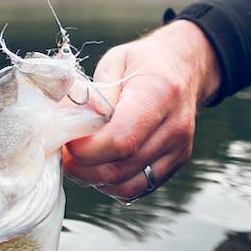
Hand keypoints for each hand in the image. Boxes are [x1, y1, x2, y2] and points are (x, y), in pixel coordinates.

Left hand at [63, 20, 220, 200]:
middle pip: (120, 169)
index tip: (67, 141)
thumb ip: (93, 96)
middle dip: (83, 168)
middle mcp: (174, 126)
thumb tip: (66, 125)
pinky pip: (138, 188)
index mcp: (159, 93)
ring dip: (95, 180)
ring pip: (127, 186)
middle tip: (66, 154)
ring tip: (81, 161)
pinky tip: (101, 166)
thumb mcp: (114, 63)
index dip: (86, 149)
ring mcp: (178, 149)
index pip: (120, 140)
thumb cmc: (145, 63)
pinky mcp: (176, 163)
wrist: (184, 67)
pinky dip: (113, 185)